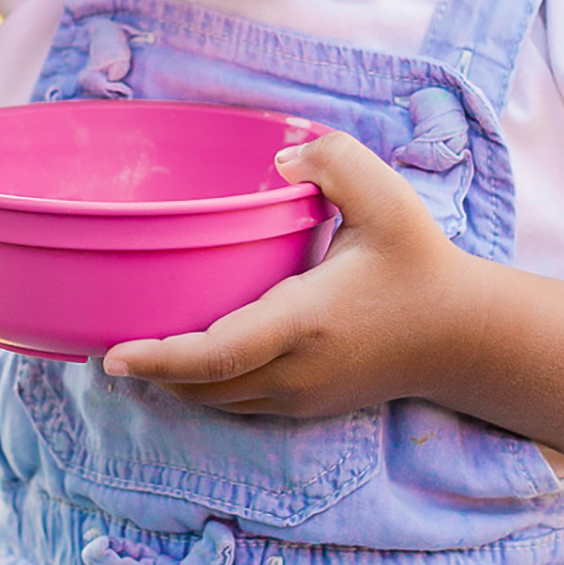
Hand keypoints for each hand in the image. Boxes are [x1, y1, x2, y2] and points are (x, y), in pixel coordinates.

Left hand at [103, 130, 472, 416]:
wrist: (462, 335)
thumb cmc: (419, 261)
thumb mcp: (386, 196)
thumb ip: (333, 160)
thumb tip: (279, 161)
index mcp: (304, 321)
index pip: (219, 353)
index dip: (160, 358)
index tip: (112, 355)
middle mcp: (294, 370)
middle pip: (201, 384)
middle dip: (149, 370)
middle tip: (100, 339)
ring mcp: (300, 395)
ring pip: (215, 400)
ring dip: (173, 380)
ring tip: (131, 347)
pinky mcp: (306, 404)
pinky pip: (238, 402)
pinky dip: (203, 385)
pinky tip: (185, 357)